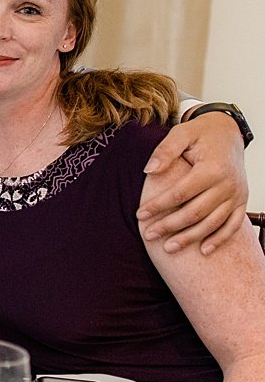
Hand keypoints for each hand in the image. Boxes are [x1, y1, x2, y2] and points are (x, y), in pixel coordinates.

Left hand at [138, 112, 248, 253]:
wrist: (228, 131)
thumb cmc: (200, 133)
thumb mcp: (181, 134)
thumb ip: (165, 151)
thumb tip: (149, 170)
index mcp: (211, 169)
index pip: (180, 193)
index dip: (159, 206)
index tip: (140, 215)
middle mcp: (227, 185)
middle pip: (195, 212)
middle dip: (170, 226)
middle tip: (149, 235)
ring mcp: (236, 195)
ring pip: (213, 223)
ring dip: (191, 238)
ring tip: (169, 248)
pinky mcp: (241, 200)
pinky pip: (233, 225)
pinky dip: (220, 239)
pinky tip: (204, 250)